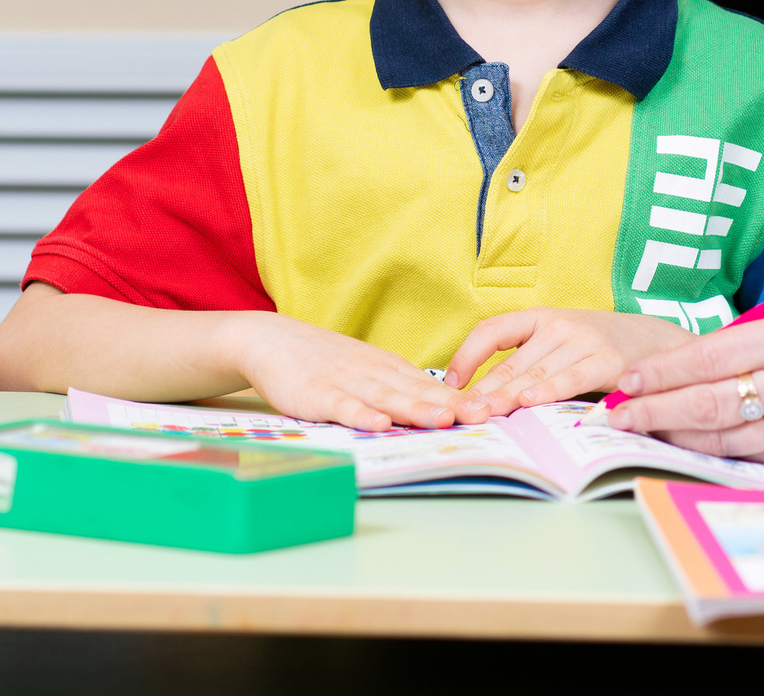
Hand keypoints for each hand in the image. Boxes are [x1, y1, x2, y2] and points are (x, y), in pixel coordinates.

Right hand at [227, 312, 478, 431]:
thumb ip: (397, 389)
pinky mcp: (317, 394)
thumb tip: (438, 409)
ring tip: (444, 420)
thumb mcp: (367, 370)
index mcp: (389, 369)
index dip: (460, 398)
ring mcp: (346, 383)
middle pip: (417, 391)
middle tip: (482, 416)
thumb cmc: (325, 361)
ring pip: (387, 397)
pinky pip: (342, 406)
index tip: (490, 410)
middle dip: (451, 404)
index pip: (431, 385)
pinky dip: (361, 415)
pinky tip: (379, 424)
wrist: (273, 340)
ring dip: (416, 409)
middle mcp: (374, 373)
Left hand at [441, 307, 690, 413]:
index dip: (467, 356)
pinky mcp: (607, 361)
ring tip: (483, 414)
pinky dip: (549, 391)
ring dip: (506, 396)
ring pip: (536, 373)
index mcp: (541, 317)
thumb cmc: (600, 348)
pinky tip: (530, 403)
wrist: (658, 341)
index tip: (450, 383)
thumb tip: (483, 396)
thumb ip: (530, 363)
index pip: (492, 330)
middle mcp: (560, 324)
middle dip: (482, 391)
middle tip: (458, 413)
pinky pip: (571, 379)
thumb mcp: (561, 344)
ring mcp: (584, 340)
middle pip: (510, 361)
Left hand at [605, 311, 763, 465]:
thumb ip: (757, 346)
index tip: (630, 378)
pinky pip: (752, 455)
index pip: (713, 353)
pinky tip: (687, 447)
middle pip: (710, 399)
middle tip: (617, 414)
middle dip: (655, 408)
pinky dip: (714, 452)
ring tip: (642, 432)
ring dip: (676, 436)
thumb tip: (689, 367)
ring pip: (725, 434)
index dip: (664, 370)